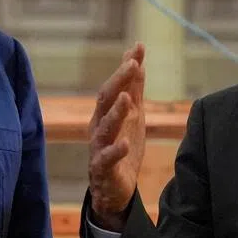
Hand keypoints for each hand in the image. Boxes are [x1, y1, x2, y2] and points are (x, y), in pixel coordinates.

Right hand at [87, 43, 146, 230]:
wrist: (114, 189)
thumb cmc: (122, 147)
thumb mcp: (132, 115)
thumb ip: (134, 88)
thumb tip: (137, 58)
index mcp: (106, 113)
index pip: (115, 85)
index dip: (125, 67)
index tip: (138, 48)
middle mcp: (99, 127)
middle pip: (105, 100)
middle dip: (118, 81)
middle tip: (132, 65)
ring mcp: (99, 147)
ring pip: (104, 128)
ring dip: (115, 112)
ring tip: (127, 99)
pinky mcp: (103, 170)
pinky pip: (106, 159)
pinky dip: (115, 151)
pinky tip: (125, 144)